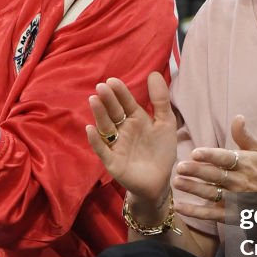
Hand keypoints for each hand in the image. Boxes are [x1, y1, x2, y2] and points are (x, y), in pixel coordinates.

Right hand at [86, 73, 176, 206]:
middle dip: (108, 100)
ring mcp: (116, 145)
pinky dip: (96, 140)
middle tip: (101, 87)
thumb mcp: (166, 123)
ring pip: (106, 127)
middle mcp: (123, 130)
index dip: (120, 92)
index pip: (126, 103)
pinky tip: (91, 129)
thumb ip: (160, 100)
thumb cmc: (161, 151)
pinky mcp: (112, 162)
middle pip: (113, 112)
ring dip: (99, 114)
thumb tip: (153, 73)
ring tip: (94, 100)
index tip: (113, 81)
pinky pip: (102, 150)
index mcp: (136, 119)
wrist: (160, 182)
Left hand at [173, 115, 256, 223]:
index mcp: (245, 164)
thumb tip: (238, 117)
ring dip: (194, 189)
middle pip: (216, 176)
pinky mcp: (230, 215)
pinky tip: (179, 206)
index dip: (211, 156)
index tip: (195, 153)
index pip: (226, 159)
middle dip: (197, 172)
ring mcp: (235, 199)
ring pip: (212, 194)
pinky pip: (211, 214)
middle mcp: (239, 182)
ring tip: (177, 182)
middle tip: (180, 167)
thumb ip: (244, 135)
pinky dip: (195, 212)